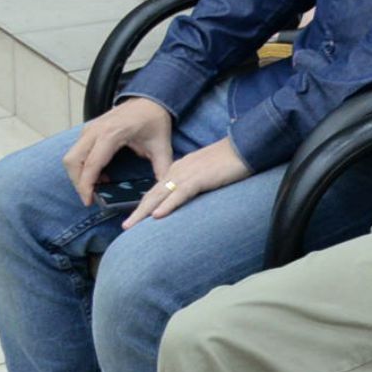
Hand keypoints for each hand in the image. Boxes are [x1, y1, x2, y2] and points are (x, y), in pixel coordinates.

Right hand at [62, 97, 175, 204]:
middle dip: (78, 182)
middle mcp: (96, 130)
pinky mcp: (88, 129)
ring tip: (97, 185)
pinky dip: (81, 166)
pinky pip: (76, 151)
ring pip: (71, 157)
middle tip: (90, 196)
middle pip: (73, 161)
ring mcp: (90, 128)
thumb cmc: (154, 119)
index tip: (88, 201)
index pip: (91, 164)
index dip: (86, 185)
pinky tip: (99, 174)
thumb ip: (162, 168)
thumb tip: (164, 189)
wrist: (150, 99)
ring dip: (78, 174)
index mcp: (112, 133)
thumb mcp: (162, 145)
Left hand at [124, 134, 250, 227]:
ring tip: (132, 225)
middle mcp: (179, 170)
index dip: (145, 204)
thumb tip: (188, 196)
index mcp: (180, 168)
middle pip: (154, 193)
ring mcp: (188, 173)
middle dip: (138, 211)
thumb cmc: (230, 159)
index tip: (136, 217)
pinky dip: (168, 205)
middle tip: (125, 226)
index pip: (158, 189)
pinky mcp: (200, 178)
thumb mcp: (207, 171)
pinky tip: (158, 215)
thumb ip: (195, 182)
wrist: (246, 145)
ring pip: (161, 195)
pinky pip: (180, 194)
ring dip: (145, 211)